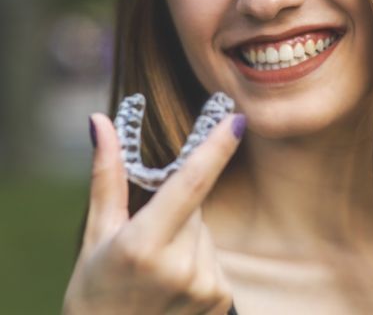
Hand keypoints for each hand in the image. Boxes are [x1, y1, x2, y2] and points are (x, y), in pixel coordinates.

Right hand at [62, 110, 244, 314]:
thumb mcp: (96, 234)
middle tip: (148, 237)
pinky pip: (214, 258)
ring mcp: (204, 288)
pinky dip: (197, 261)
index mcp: (143, 245)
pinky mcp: (220, 301)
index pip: (191, 183)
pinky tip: (173, 285)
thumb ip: (107, 174)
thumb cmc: (94, 292)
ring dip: (187, 237)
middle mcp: (179, 267)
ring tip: (157, 270)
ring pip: (205, 232)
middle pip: (195, 206)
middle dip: (178, 208)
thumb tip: (100, 121)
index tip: (235, 119)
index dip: (216, 147)